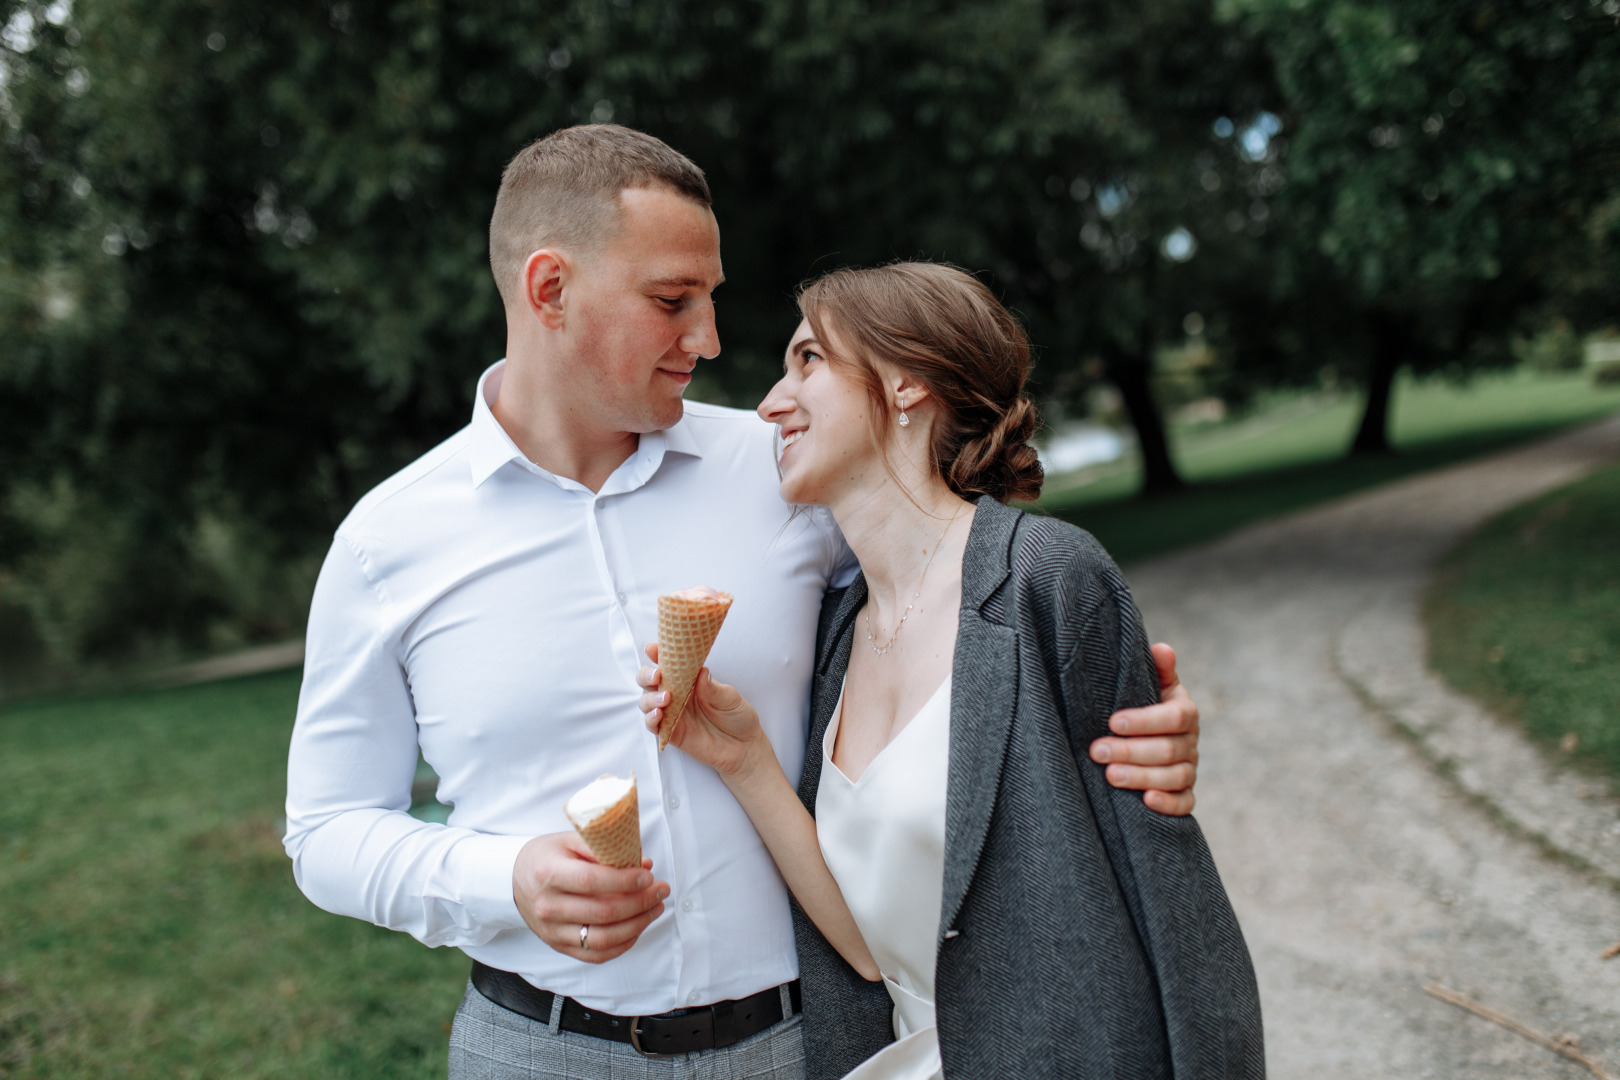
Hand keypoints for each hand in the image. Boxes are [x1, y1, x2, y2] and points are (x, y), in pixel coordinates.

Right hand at [512, 831, 668, 963]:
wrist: (513, 880)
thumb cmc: (546, 857)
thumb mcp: (568, 841)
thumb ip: (604, 849)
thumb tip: (642, 864)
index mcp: (548, 874)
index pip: (590, 881)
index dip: (623, 880)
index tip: (647, 875)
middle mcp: (548, 906)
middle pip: (602, 912)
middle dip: (640, 902)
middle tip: (661, 890)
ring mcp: (552, 931)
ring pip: (602, 938)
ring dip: (637, 925)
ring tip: (655, 908)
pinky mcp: (558, 946)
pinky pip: (595, 955)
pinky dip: (622, 944)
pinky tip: (638, 927)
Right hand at [637, 643, 767, 777]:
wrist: (744, 748)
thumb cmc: (738, 718)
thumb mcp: (731, 699)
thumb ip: (713, 688)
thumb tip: (701, 672)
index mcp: (690, 681)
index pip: (669, 665)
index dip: (658, 655)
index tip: (653, 648)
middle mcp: (677, 695)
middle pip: (649, 682)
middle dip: (646, 675)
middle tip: (657, 675)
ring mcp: (672, 714)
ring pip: (647, 702)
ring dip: (650, 698)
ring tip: (666, 698)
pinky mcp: (672, 733)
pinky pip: (653, 726)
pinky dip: (650, 719)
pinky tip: (658, 715)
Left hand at [1091, 643, 1199, 815]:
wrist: (1149, 736)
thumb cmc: (1143, 705)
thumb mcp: (1151, 685)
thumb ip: (1157, 669)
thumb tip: (1162, 649)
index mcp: (1184, 712)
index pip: (1174, 717)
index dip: (1145, 721)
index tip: (1113, 722)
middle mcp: (1190, 742)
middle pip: (1168, 750)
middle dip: (1131, 751)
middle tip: (1097, 750)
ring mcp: (1189, 769)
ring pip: (1174, 777)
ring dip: (1142, 777)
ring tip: (1110, 776)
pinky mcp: (1184, 793)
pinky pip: (1185, 803)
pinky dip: (1169, 804)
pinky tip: (1146, 801)